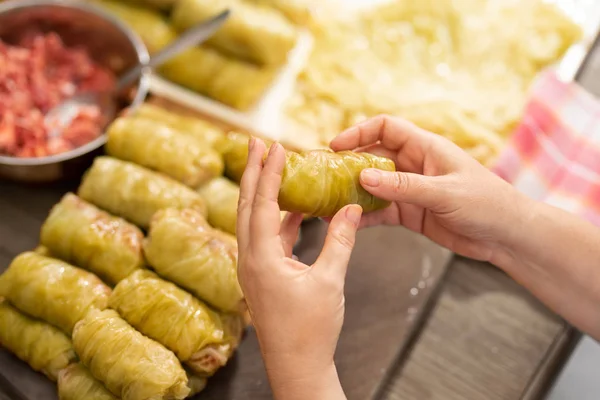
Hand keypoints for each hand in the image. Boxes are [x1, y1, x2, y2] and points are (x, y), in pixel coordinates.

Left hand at [237, 138, 356, 399]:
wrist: (298, 366)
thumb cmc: (311, 329)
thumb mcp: (330, 280)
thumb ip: (341, 240)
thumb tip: (351, 208)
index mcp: (261, 259)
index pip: (262, 204)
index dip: (269, 173)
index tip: (275, 145)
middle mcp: (250, 259)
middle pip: (247, 205)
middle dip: (252, 172)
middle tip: (256, 143)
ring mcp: (254, 267)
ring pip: (254, 219)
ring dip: (263, 192)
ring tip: (273, 167)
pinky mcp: (263, 274)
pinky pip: (267, 236)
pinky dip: (278, 217)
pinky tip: (294, 207)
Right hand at [330, 115, 532, 262]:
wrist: (506, 236)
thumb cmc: (486, 203)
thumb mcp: (444, 193)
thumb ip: (404, 186)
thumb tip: (363, 178)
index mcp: (425, 148)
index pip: (386, 128)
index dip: (359, 132)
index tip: (335, 145)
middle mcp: (414, 165)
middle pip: (373, 158)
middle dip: (348, 166)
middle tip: (324, 176)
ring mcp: (411, 190)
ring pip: (373, 186)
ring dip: (352, 193)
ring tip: (327, 202)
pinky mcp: (410, 213)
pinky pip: (381, 210)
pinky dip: (364, 215)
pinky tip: (348, 222)